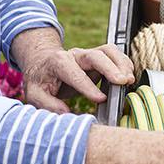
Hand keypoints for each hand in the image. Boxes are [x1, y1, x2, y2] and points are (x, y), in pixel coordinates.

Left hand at [18, 39, 133, 114]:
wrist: (42, 65)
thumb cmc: (40, 80)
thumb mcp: (34, 94)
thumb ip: (48, 104)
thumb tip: (66, 113)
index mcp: (58, 63)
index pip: (74, 73)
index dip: (88, 86)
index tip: (100, 99)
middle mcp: (75, 55)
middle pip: (96, 55)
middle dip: (111, 68)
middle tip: (122, 82)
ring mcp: (87, 54)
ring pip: (108, 50)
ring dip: (121, 63)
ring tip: (129, 79)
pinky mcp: (98, 57)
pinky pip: (113, 54)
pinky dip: (123, 63)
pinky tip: (128, 76)